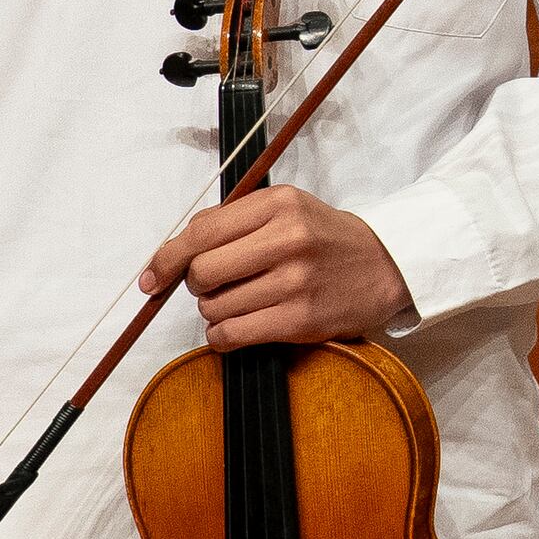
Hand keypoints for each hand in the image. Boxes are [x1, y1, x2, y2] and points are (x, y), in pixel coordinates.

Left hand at [142, 188, 414, 348]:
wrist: (386, 267)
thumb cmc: (325, 239)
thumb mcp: (287, 209)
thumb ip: (234, 222)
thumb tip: (172, 254)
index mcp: (278, 204)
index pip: (201, 232)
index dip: (166, 258)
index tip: (152, 277)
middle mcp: (287, 239)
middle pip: (202, 272)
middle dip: (197, 284)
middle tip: (216, 284)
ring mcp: (295, 282)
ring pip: (214, 307)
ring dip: (214, 311)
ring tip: (240, 302)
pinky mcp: (300, 320)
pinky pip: (232, 335)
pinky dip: (223, 335)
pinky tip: (239, 325)